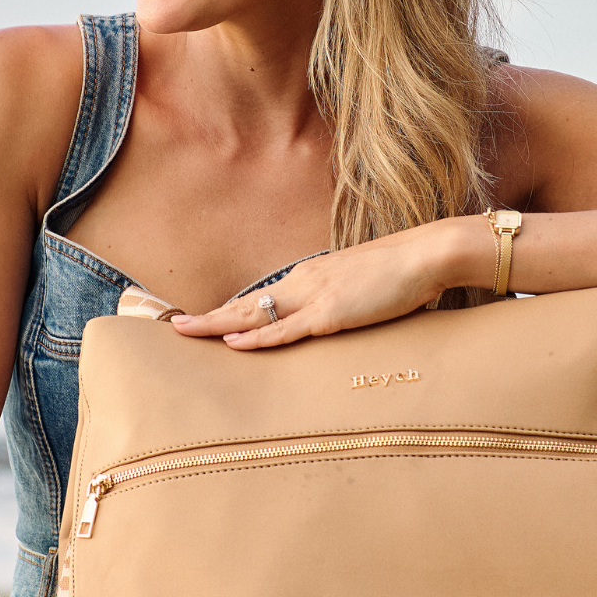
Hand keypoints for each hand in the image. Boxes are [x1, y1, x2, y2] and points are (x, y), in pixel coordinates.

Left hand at [170, 217, 484, 349]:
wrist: (425, 255)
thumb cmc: (399, 272)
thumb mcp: (360, 287)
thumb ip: (338, 301)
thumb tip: (327, 318)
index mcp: (309, 277)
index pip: (258, 298)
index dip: (226, 310)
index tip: (200, 320)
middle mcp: (303, 282)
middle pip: (244, 303)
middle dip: (206, 317)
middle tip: (170, 325)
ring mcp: (315, 296)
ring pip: (254, 314)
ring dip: (216, 324)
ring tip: (183, 331)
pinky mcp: (331, 313)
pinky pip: (285, 329)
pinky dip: (256, 337)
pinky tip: (232, 342)